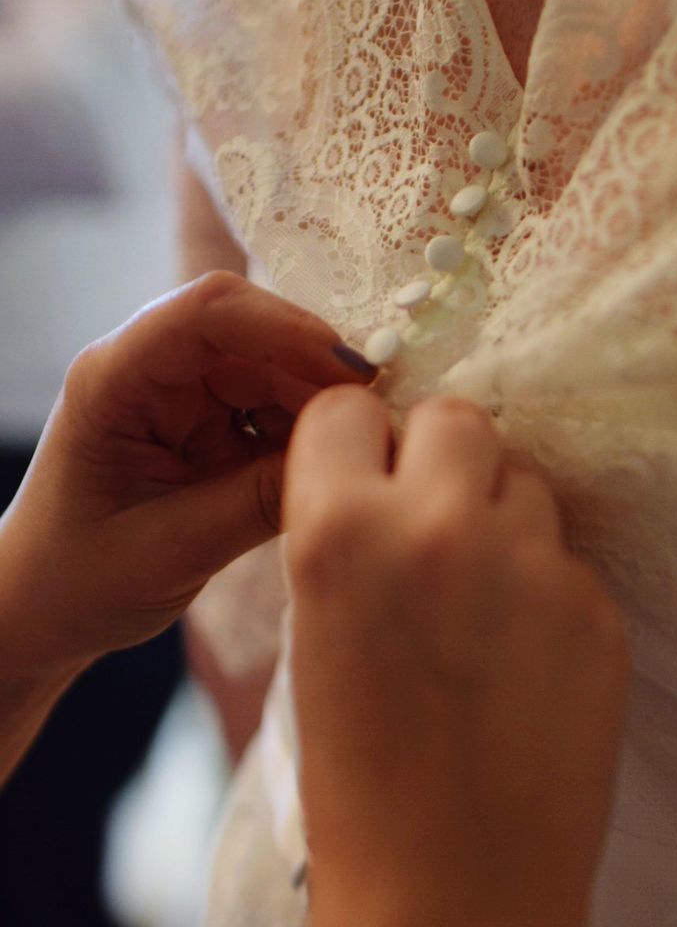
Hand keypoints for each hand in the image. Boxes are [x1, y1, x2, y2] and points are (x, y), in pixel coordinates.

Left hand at [0, 272, 375, 675]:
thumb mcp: (171, 549)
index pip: (205, 315)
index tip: (353, 371)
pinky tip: (336, 463)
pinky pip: (273, 410)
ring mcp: (181, 397)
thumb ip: (256, 504)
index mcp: (113, 381)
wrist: (42, 611)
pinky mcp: (208, 428)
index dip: (286, 328)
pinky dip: (309, 433)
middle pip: (253, 335)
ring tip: (365, 448)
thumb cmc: (77, 581)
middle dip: (320, 370)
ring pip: (273, 370)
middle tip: (383, 418)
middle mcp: (149, 372)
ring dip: (321, 403)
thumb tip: (346, 462)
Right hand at [285, 387, 629, 926]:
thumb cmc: (353, 791)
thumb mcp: (314, 642)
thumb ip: (348, 545)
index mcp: (340, 534)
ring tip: (483, 605)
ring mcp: (535, 567)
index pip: (348, 410)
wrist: (450, 902)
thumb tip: (387, 489)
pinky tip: (527, 662)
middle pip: (457, 419)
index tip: (364, 482)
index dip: (353, 448)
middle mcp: (441, 527)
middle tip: (431, 527)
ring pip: (524, 483)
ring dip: (499, 519)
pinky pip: (567, 559)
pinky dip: (545, 589)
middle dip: (438, 459)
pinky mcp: (600, 612)